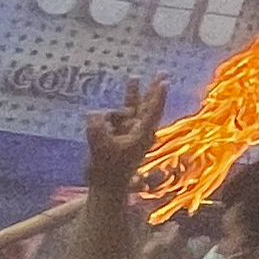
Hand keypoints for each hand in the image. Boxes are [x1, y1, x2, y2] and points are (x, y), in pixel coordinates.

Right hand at [82, 77, 167, 193]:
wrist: (104, 184)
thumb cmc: (107, 168)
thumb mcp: (100, 146)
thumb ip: (96, 127)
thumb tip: (93, 114)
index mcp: (141, 134)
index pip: (151, 111)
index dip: (157, 96)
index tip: (165, 82)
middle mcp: (138, 131)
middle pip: (147, 105)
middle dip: (152, 88)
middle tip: (162, 73)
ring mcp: (128, 131)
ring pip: (129, 108)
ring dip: (127, 97)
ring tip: (132, 80)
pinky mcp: (118, 134)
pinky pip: (115, 116)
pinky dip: (108, 114)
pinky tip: (96, 119)